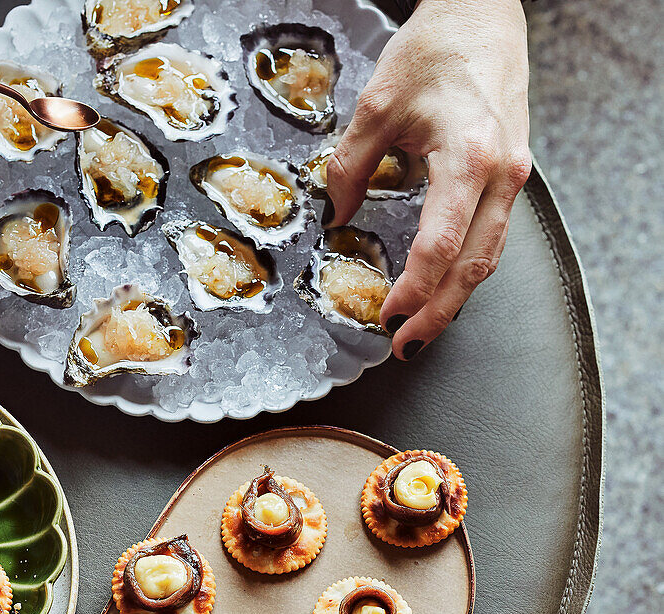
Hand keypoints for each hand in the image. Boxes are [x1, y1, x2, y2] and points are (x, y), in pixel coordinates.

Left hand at [325, 0, 531, 358]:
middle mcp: (501, 174)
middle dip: (437, 314)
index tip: (387, 316)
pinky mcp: (512, 178)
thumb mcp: (377, 105)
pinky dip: (465, 271)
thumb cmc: (437, 48)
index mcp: (468, 157)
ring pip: (488, 258)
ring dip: (453, 300)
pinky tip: (442, 290)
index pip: (441, 245)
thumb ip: (350, 168)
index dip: (414, 289)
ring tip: (419, 330)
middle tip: (406, 346)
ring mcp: (513, 178)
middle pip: (473, 266)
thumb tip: (335, 218)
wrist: (483, 14)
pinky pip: (492, 238)